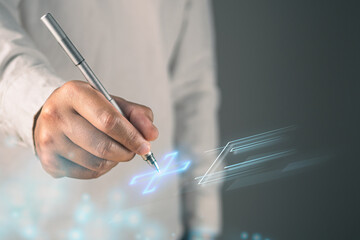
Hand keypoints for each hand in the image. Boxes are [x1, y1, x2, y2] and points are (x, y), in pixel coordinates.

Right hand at [33, 80, 157, 178]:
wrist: (53, 116)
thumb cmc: (90, 109)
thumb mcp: (113, 102)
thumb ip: (138, 115)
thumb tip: (152, 135)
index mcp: (74, 93)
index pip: (109, 121)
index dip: (132, 137)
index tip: (146, 147)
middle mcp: (56, 115)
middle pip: (103, 146)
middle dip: (126, 152)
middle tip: (133, 150)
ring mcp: (49, 139)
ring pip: (97, 163)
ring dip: (115, 161)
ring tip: (114, 149)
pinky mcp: (48, 160)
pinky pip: (87, 174)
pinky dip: (102, 169)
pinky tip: (98, 156)